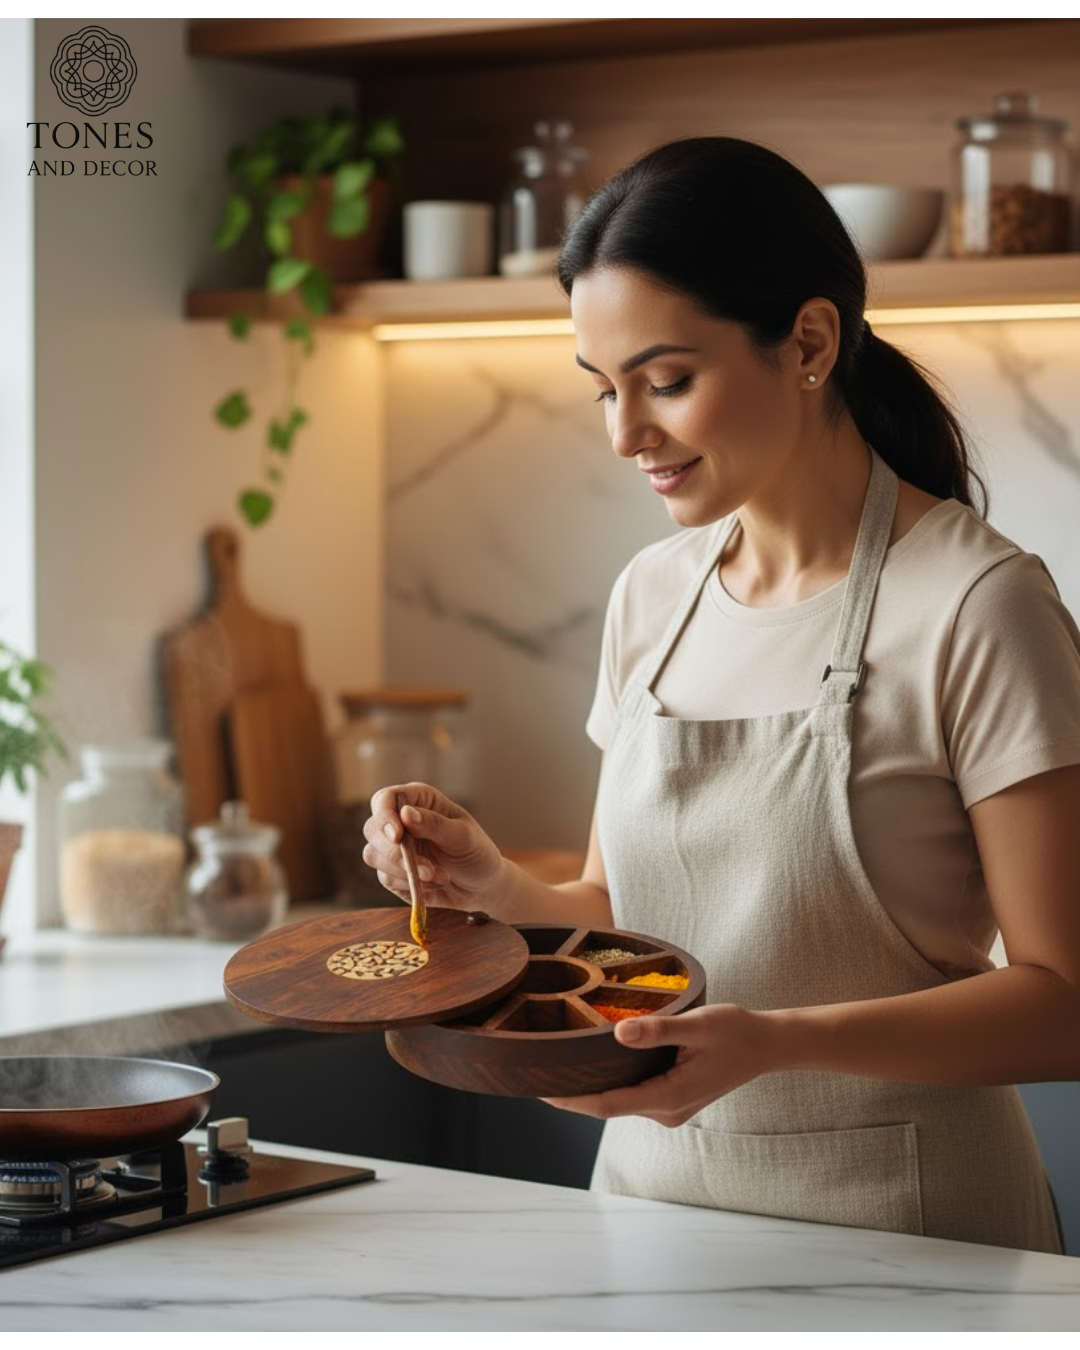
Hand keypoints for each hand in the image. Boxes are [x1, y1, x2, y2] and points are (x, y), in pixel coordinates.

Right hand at [362, 782, 503, 911]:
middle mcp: (401, 820)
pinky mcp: (392, 872)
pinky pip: (385, 878)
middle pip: (372, 828)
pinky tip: (434, 884)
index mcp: (418, 800)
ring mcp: (393, 847)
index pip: (385, 799)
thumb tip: (405, 814)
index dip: (385, 816)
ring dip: (405, 871)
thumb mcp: (463, 837)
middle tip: (427, 870)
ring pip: (373, 855)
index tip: (397, 836)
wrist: (482, 886)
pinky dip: (410, 884)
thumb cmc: (477, 853)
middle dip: (394, 853)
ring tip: (441, 877)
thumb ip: (435, 824)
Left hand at [542, 1004, 774, 1126]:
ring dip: (591, 1088)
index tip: (540, 1090)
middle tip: (536, 1073)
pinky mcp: (673, 1099)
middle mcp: (666, 1111)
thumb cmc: (735, 1032)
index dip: (571, 1100)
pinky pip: (633, 1095)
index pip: (608, 1105)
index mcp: (669, 1097)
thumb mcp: (697, 1024)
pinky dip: (611, 1083)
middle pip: (608, 1106)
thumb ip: (658, 1030)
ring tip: (556, 1067)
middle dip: (573, 1094)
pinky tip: (594, 1064)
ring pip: (620, 1102)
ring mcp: (670, 1109)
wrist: (766, 1046)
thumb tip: (619, 1033)